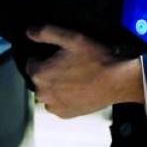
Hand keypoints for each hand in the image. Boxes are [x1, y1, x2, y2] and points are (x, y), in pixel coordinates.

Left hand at [25, 25, 143, 118]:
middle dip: (49, 72)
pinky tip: (77, 89)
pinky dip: (63, 98)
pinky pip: (57, 104)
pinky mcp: (65, 114)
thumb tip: (29, 32)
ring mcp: (54, 105)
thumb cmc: (97, 60)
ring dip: (55, 86)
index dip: (44, 57)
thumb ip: (47, 33)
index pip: (31, 63)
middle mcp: (42, 93)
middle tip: (70, 65)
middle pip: (38, 79)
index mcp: (40, 74)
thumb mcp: (73, 38)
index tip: (60, 55)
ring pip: (47, 92)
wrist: (117, 82)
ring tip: (74, 78)